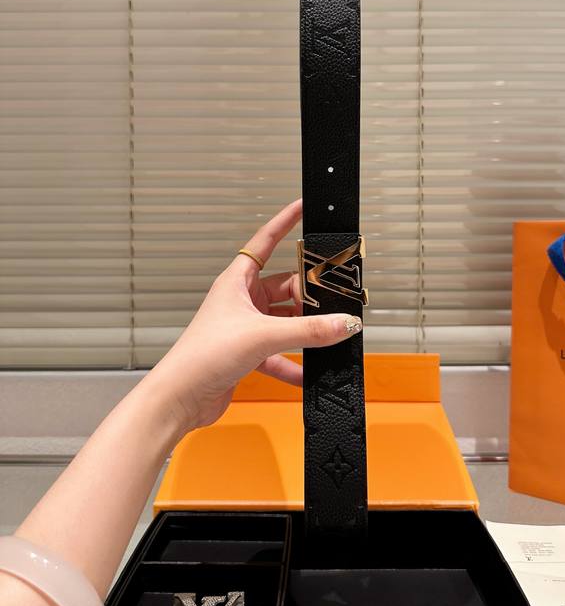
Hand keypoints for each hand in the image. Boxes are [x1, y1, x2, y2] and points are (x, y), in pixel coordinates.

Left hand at [148, 197, 362, 433]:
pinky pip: (278, 353)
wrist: (180, 397)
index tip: (302, 208)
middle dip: (308, 295)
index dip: (284, 223)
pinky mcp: (247, 354)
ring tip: (324, 336)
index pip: (265, 241)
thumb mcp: (263, 335)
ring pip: (284, 320)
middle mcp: (240, 301)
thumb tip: (343, 323)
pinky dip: (293, 362)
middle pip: (285, 287)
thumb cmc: (202, 355)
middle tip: (330, 302)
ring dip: (302, 331)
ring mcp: (244, 327)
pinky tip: (307, 372)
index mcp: (237, 281)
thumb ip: (308, 330)